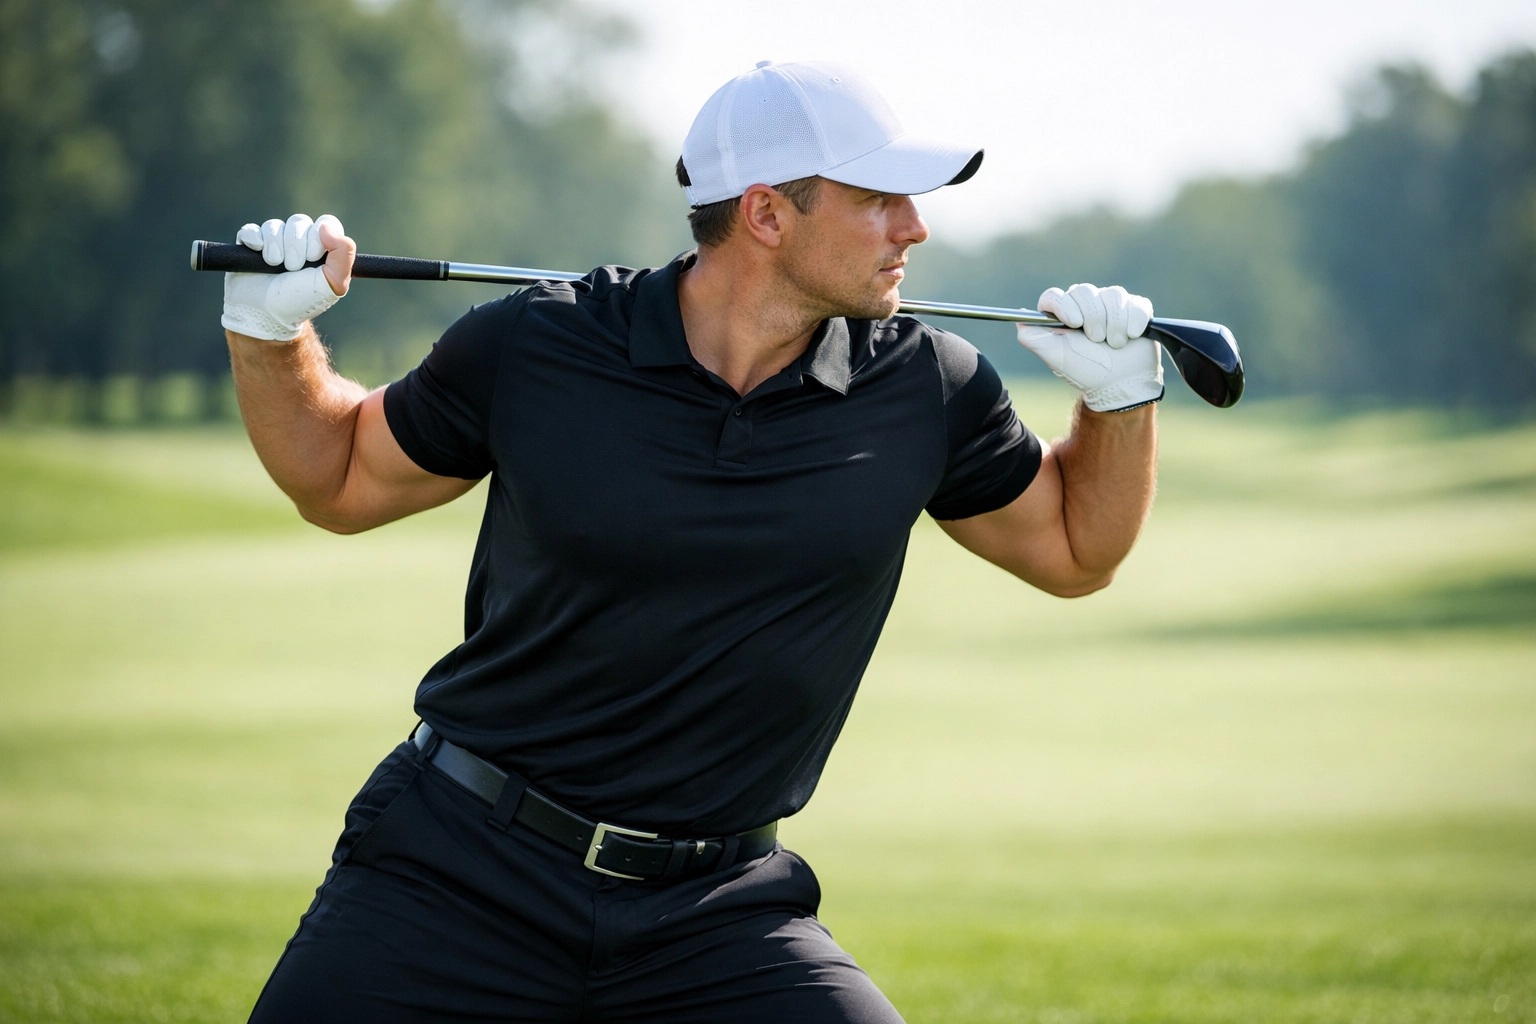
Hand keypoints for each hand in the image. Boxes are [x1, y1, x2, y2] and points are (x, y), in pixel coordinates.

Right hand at [221, 213, 354, 340]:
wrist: (268, 315)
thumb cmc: (303, 301)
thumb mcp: (334, 283)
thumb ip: (343, 253)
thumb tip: (325, 226)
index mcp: (322, 247)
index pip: (326, 222)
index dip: (318, 237)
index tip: (313, 258)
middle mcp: (299, 240)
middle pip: (299, 222)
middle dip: (296, 247)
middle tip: (293, 269)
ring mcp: (274, 242)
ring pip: (274, 226)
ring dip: (276, 248)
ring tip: (275, 267)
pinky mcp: (250, 245)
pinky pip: (252, 230)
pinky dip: (255, 241)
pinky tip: (258, 255)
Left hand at [1017, 283, 1163, 411]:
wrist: (1120, 386)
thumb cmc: (1085, 372)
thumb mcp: (1056, 358)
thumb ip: (1033, 338)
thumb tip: (1018, 320)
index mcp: (1062, 315)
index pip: (1054, 296)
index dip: (1063, 305)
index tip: (1073, 323)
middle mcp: (1085, 306)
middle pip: (1084, 290)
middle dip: (1092, 317)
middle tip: (1095, 339)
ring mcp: (1111, 306)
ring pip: (1113, 294)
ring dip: (1114, 322)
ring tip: (1113, 344)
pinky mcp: (1135, 309)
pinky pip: (1136, 303)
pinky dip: (1133, 321)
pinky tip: (1130, 337)